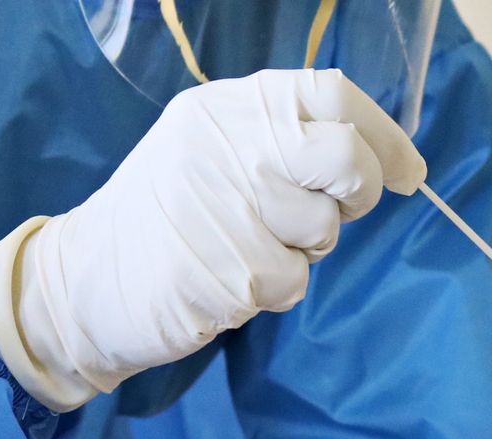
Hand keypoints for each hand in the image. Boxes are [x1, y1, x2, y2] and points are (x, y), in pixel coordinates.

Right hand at [0, 69, 425, 410]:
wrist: (83, 282)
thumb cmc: (163, 219)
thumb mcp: (209, 153)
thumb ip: (279, 143)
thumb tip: (372, 162)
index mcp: (227, 109)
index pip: (332, 95)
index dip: (385, 136)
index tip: (407, 173)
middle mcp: (230, 146)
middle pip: (343, 157)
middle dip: (360, 190)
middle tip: (340, 212)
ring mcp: (227, 207)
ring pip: (322, 230)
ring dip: (302, 250)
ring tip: (248, 248)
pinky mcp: (227, 270)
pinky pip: (292, 281)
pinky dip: (273, 290)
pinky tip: (229, 281)